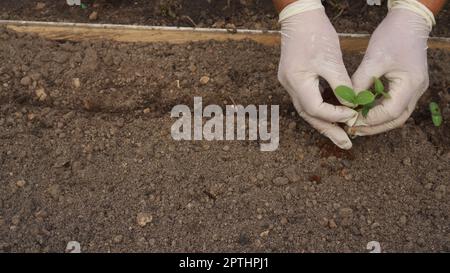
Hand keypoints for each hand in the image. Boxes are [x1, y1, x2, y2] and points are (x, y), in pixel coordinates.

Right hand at [278, 0, 357, 149]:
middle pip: (309, 115)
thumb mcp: (332, 60)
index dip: (336, 115)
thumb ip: (342, 85)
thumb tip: (352, 106)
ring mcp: (290, 83)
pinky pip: (308, 100)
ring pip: (308, 110)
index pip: (316, 109)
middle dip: (329, 130)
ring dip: (325, 123)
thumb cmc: (316, 34)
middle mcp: (290, 86)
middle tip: (346, 144)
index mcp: (297, 81)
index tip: (354, 114)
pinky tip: (334, 116)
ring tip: (342, 136)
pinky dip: (322, 110)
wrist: (300, 16)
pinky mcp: (295, 79)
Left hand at [350, 4, 432, 135]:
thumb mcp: (373, 59)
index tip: (350, 120)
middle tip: (352, 128)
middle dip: (373, 126)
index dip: (369, 120)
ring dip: (375, 121)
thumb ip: (360, 82)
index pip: (390, 112)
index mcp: (411, 84)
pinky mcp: (407, 86)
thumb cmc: (392, 36)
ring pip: (395, 115)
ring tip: (355, 122)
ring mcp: (413, 89)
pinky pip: (393, 104)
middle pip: (395, 119)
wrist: (408, 21)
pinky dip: (378, 110)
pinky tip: (363, 111)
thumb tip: (347, 102)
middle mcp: (416, 91)